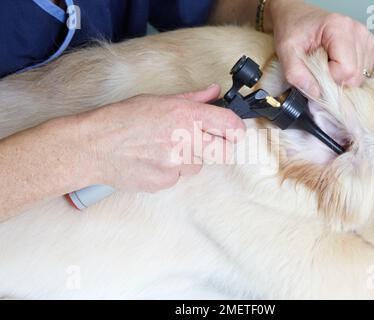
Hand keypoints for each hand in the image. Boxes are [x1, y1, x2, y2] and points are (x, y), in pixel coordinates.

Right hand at [76, 85, 244, 191]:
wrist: (93, 146)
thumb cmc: (121, 119)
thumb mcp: (158, 100)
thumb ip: (192, 98)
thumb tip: (213, 92)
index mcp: (185, 115)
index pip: (230, 125)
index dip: (235, 129)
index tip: (233, 130)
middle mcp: (185, 141)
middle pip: (225, 152)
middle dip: (219, 147)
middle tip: (203, 141)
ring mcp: (176, 165)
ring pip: (199, 165)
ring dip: (189, 158)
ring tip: (164, 148)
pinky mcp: (166, 182)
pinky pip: (179, 177)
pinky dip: (171, 170)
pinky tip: (153, 160)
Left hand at [269, 0, 373, 96]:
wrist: (295, 17)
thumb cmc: (292, 29)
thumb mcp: (286, 51)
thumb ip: (296, 74)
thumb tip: (315, 94)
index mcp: (339, 27)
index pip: (346, 70)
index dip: (329, 79)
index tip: (314, 72)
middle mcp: (357, 31)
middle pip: (356, 76)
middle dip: (335, 81)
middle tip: (317, 71)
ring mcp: (365, 39)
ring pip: (361, 76)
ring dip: (340, 78)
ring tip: (324, 64)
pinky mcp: (366, 47)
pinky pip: (362, 72)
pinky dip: (346, 75)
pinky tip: (334, 64)